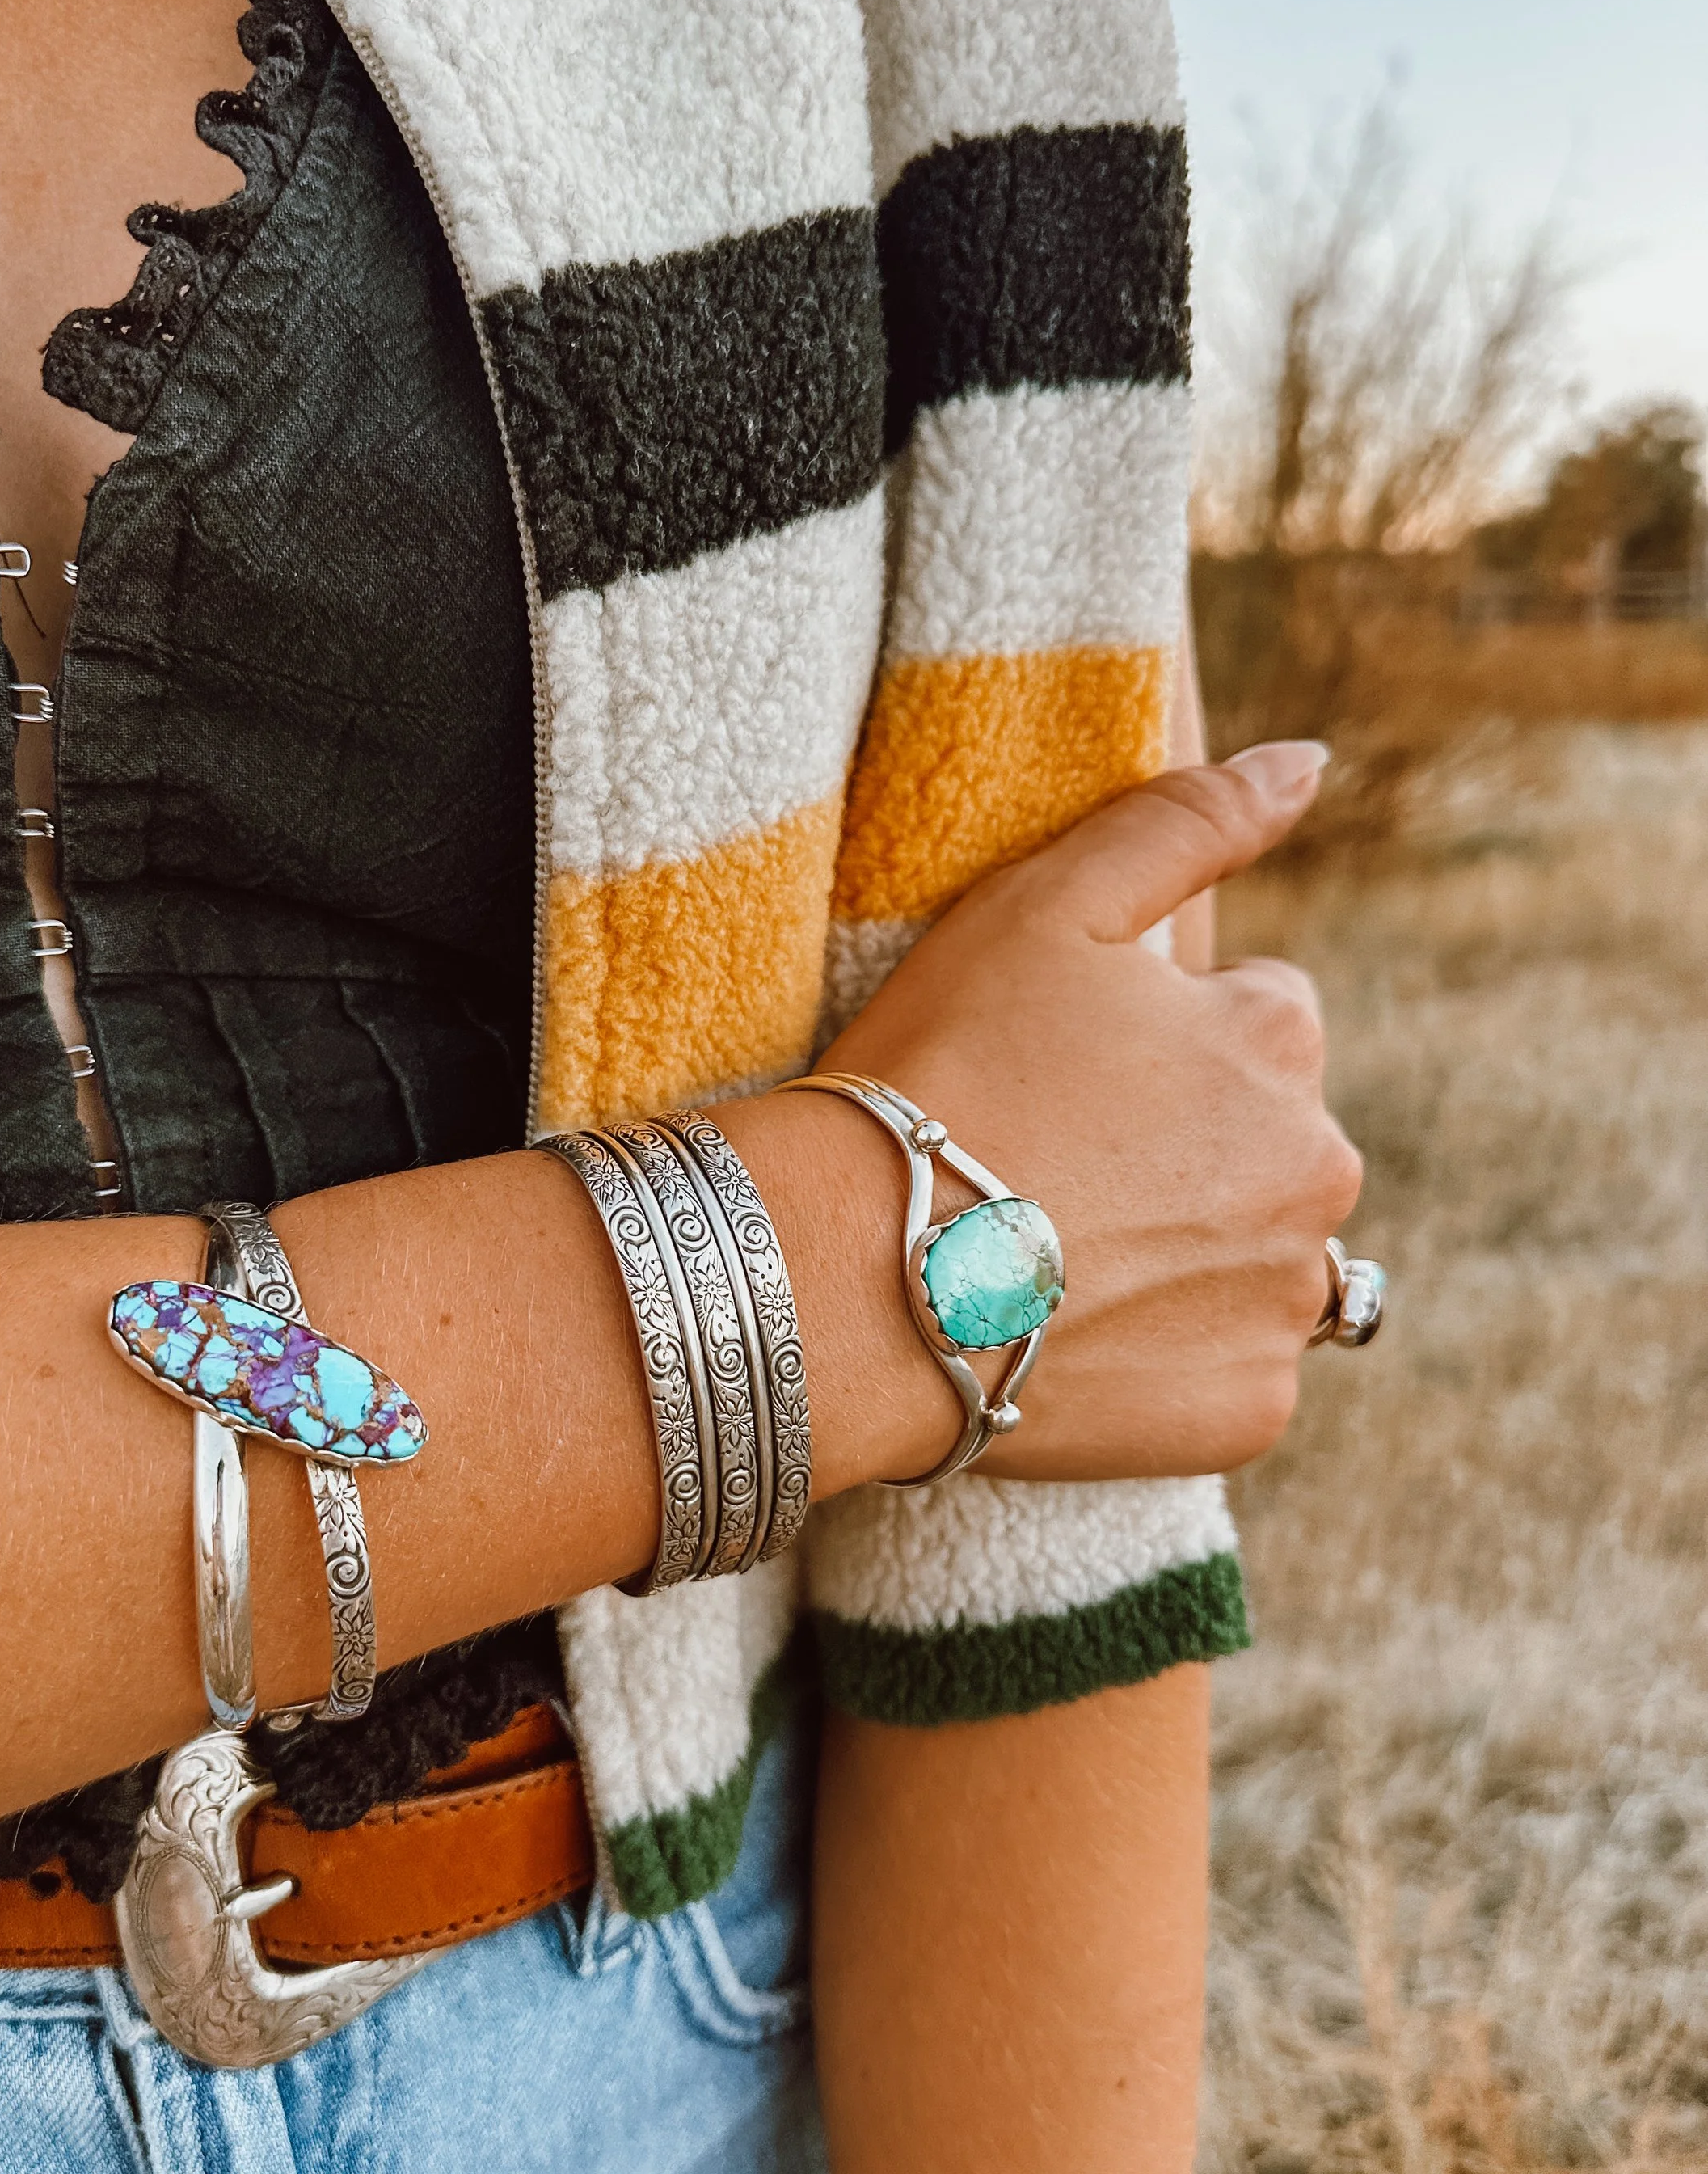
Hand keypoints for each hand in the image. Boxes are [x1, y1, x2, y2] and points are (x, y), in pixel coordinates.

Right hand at [822, 742, 1361, 1481]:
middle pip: (1267, 1145)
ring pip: (1258, 1258)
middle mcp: (1318, 1170)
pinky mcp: (1247, 1410)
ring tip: (1058, 1258)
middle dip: (1187, 1152)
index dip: (1153, 1047)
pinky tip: (1073, 1337)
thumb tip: (1310, 763)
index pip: (1259, 1023)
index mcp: (1277, 1039)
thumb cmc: (938, 1073)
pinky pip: (1230, 1371)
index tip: (1060, 1078)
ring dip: (1189, 1254)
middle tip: (1050, 1171)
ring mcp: (1287, 1301)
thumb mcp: (1042, 906)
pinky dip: (1170, 1360)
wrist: (854, 1279)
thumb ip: (1184, 819)